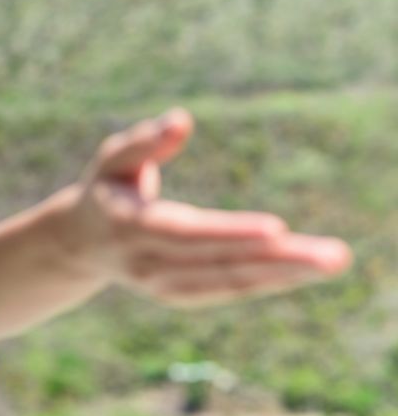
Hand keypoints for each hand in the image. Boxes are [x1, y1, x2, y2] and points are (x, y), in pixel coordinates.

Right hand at [54, 108, 351, 307]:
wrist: (80, 243)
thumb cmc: (107, 186)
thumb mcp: (114, 157)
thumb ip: (145, 140)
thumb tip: (181, 120)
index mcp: (128, 226)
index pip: (184, 233)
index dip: (230, 233)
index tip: (278, 230)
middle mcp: (146, 263)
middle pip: (218, 263)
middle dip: (278, 260)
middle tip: (334, 256)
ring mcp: (161, 285)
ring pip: (228, 282)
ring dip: (283, 275)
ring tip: (331, 261)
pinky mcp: (178, 294)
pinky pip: (227, 289)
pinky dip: (266, 281)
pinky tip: (303, 270)